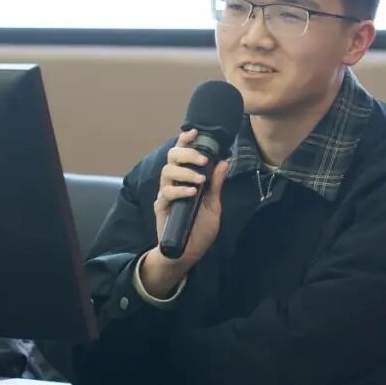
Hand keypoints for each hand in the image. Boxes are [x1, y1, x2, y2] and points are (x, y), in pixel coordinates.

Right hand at [141, 129, 228, 296]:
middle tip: (203, 159)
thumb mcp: (214, 205)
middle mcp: (174, 183)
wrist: (188, 253)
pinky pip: (166, 193)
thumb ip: (216, 184)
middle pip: (172, 157)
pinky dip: (180, 190)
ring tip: (200, 180)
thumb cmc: (200, 229)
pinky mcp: (161, 207)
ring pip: (167, 171)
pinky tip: (191, 193)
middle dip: (187, 153)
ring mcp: (166, 194)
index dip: (186, 140)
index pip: (183, 154)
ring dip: (185, 172)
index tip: (195, 132)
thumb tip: (224, 161)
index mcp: (186, 179)